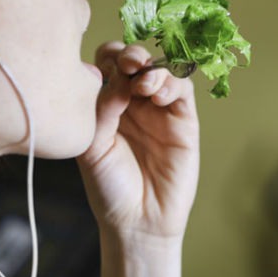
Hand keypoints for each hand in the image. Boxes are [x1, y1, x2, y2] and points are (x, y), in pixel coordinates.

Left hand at [77, 42, 199, 238]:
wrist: (136, 221)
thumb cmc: (109, 187)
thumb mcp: (93, 146)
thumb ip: (101, 110)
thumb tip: (114, 77)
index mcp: (106, 104)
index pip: (108, 65)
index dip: (108, 57)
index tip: (103, 67)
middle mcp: (133, 103)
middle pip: (136, 61)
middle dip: (131, 55)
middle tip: (127, 64)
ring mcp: (159, 111)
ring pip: (161, 72)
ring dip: (152, 69)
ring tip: (143, 83)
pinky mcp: (184, 123)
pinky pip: (182, 92)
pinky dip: (172, 84)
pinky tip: (158, 94)